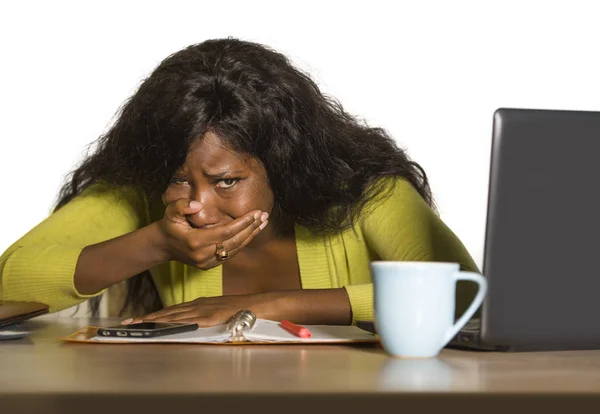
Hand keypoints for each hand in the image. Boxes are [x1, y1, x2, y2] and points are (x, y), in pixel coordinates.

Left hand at [122, 289, 353, 326]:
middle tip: (126, 324)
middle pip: (168, 312)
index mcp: (202, 304)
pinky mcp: (210, 317)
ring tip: (135, 325)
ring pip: (173, 315)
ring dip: (153, 320)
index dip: (156, 315)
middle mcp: (200, 305)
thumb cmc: (247, 310)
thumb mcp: (226, 313)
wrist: (264, 304)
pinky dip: (171, 323)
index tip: (139, 320)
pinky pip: (186, 321)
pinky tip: (160, 326)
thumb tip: (202, 324)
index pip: (174, 311)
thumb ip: (213, 317)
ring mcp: (204, 311)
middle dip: (147, 318)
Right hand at [156, 198, 267, 268]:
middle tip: (264, 216)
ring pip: (235, 249)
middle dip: (251, 228)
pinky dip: (242, 243)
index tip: (256, 213)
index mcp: (195, 241)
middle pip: (234, 242)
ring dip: (250, 236)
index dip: (243, 223)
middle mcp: (203, 255)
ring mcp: (207, 262)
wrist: (164, 245)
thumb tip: (197, 205)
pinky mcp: (210, 265)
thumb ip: (182, 206)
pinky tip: (252, 232)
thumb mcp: (171, 211)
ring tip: (262, 223)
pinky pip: (230, 254)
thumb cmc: (170, 224)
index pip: (226, 232)